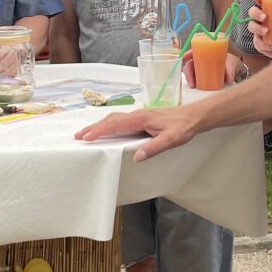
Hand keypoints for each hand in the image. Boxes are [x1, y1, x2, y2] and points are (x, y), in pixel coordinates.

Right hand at [74, 104, 204, 161]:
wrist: (194, 116)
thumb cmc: (183, 127)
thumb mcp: (171, 140)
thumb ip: (154, 147)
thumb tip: (136, 156)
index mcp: (141, 119)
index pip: (115, 125)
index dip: (99, 131)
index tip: (86, 137)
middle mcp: (137, 114)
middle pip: (110, 120)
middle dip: (93, 128)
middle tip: (78, 136)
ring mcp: (139, 115)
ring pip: (114, 119)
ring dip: (99, 126)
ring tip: (86, 134)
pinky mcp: (142, 118)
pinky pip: (120, 120)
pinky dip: (108, 125)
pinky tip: (106, 130)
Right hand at [182, 50, 235, 88]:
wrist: (233, 70)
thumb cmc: (230, 62)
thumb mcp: (231, 63)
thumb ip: (230, 69)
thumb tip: (230, 79)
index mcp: (206, 53)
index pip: (194, 51)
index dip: (188, 54)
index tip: (185, 57)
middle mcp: (200, 61)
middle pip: (189, 64)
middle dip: (187, 71)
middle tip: (191, 79)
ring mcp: (200, 69)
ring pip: (190, 72)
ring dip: (188, 78)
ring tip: (192, 85)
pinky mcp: (201, 77)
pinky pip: (194, 78)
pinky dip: (192, 82)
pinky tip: (193, 86)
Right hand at [246, 0, 271, 59]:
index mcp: (270, 9)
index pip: (261, 0)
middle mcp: (262, 19)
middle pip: (252, 12)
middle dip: (255, 13)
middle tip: (264, 17)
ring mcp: (259, 31)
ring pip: (251, 26)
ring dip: (257, 28)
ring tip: (267, 31)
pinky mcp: (259, 43)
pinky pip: (258, 43)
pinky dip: (264, 45)